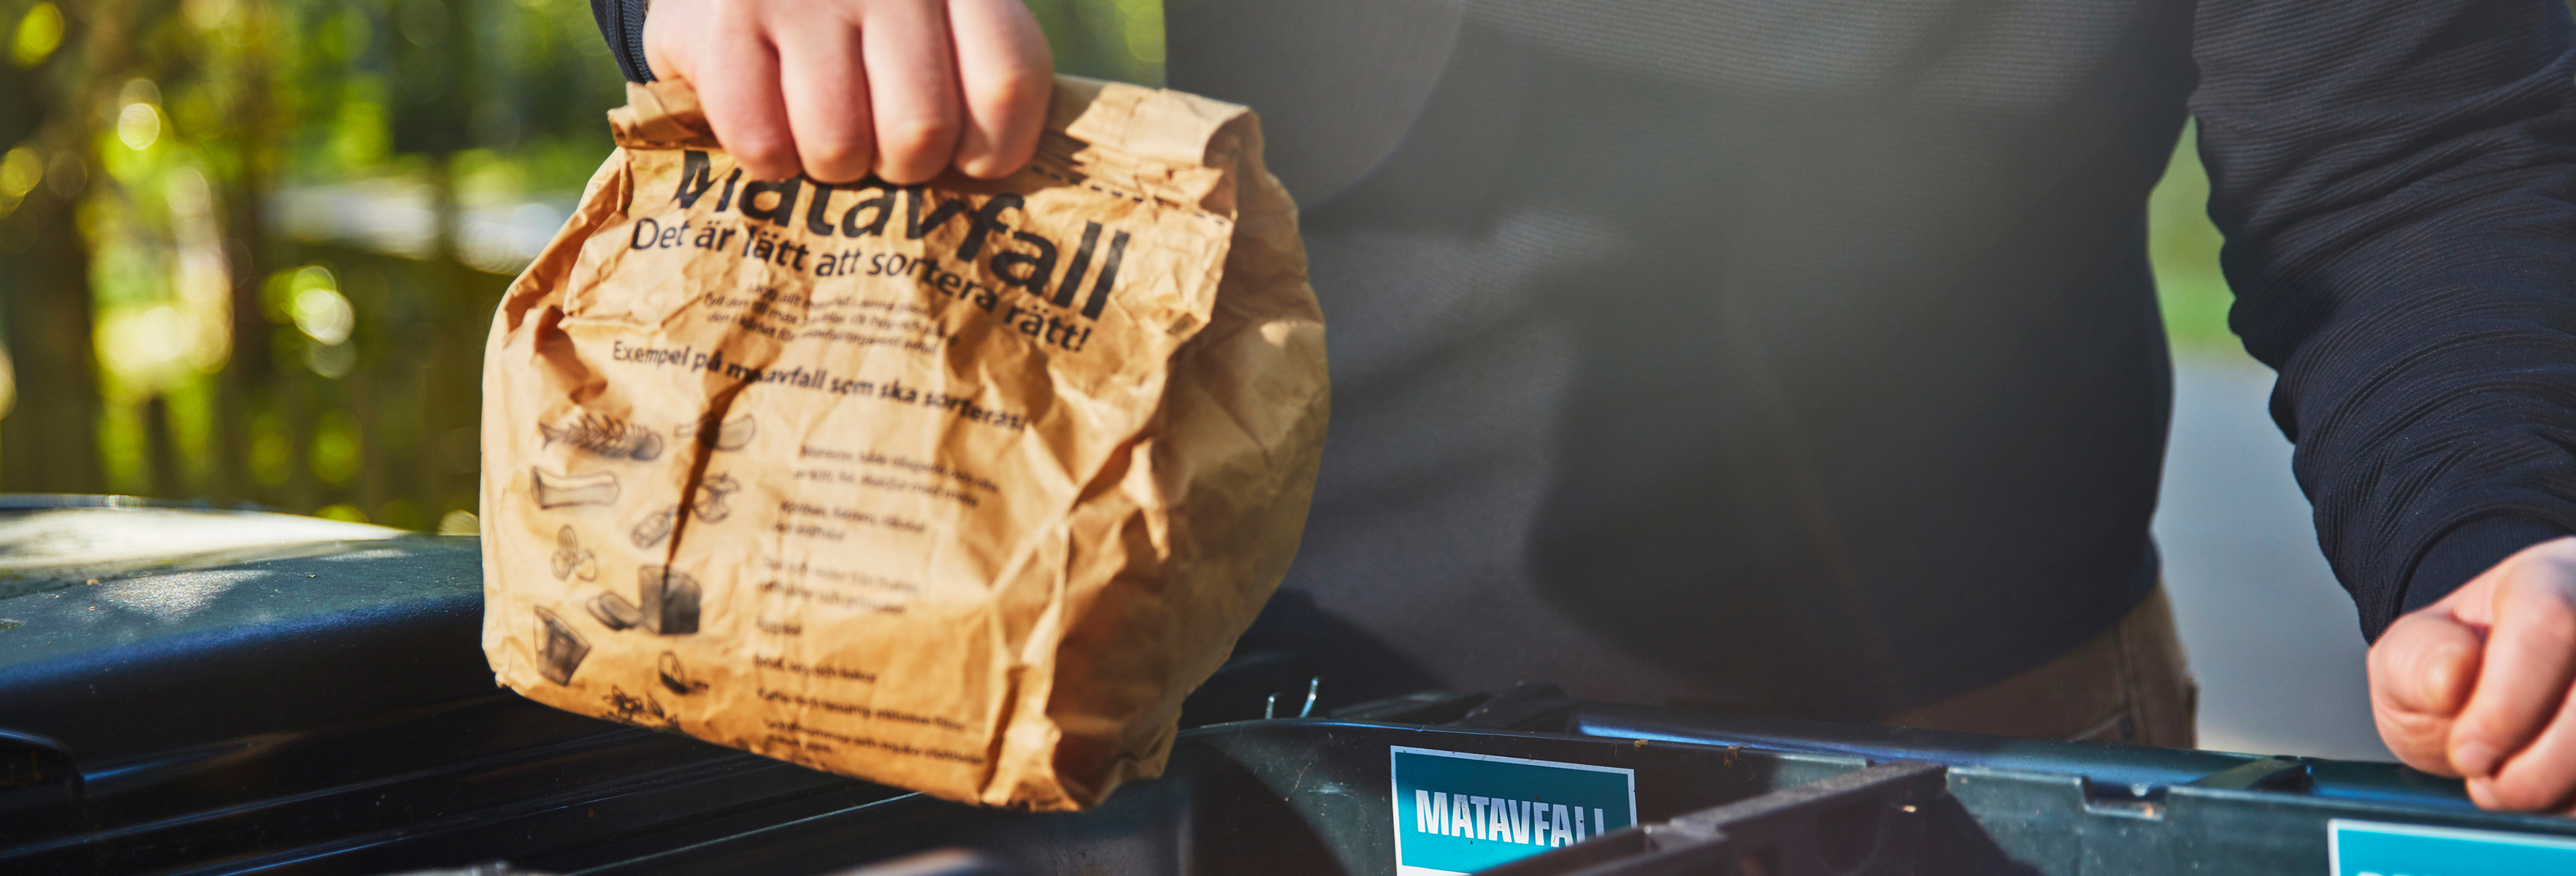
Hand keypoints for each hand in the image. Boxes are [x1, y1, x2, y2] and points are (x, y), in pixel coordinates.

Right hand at [642, 0, 1052, 183]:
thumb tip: (996, 185)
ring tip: (822, 130)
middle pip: (922, 129)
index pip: (1007, 80)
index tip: (969, 158)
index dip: (994, 148)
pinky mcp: (724, 19)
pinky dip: (768, 159)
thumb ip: (980, 83)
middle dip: (902, 165)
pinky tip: (770, 122)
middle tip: (880, 144)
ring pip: (838, 148)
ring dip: (832, 166)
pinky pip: (762, 143)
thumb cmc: (859, 13)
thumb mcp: (937, 22)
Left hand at [2371, 535, 2575, 810]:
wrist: (2504, 697)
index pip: (2549, 623)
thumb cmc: (2460, 674)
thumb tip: (2449, 678)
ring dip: (2563, 788)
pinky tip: (2556, 791)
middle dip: (2536, 766)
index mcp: (2547, 580)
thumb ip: (2413, 661)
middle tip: (2488, 782)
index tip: (2466, 752)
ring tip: (2514, 786)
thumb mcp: (2409, 661)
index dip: (2505, 705)